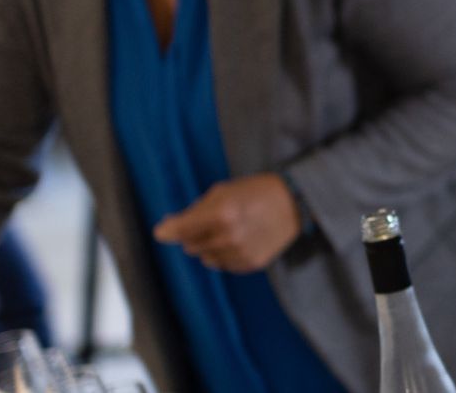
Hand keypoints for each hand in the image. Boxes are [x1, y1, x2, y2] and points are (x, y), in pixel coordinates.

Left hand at [153, 173, 301, 272]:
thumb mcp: (224, 191)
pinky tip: (240, 239)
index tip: (161, 231)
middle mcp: (229, 236)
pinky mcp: (250, 263)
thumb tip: (164, 230)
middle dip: (194, 234)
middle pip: (190, 246)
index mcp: (221, 213)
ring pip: (205, 258)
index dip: (168, 230)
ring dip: (209, 246)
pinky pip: (223, 265)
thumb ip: (194, 210)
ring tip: (228, 231)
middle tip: (211, 221)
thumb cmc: (256, 191)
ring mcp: (240, 252)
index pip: (181, 230)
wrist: (294, 202)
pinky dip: (225, 254)